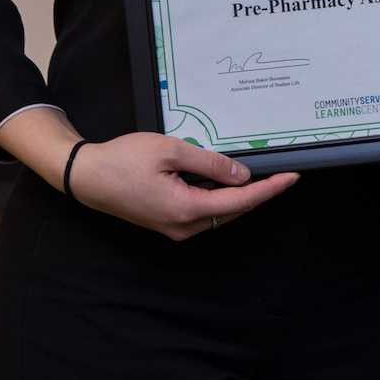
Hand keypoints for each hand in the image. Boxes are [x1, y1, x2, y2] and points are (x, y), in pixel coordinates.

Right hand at [70, 132, 298, 239]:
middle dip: (260, 194)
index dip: (269, 189)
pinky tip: (226, 181)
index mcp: (186, 209)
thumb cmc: (123, 160)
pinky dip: (220, 198)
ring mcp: (175, 228)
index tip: (291, 178)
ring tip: (261, 175)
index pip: (240, 201)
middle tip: (283, 174)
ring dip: (240, 197)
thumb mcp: (171, 151)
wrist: (87, 176)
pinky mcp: (168, 223)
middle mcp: (184, 226)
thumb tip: (242, 176)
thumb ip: (210, 164)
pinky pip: (204, 212)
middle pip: (233, 210)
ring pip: (219, 213)